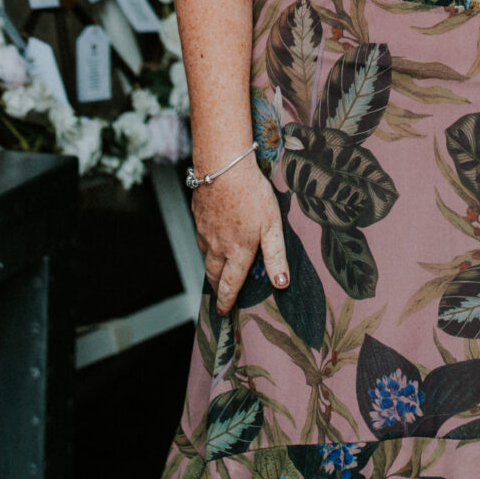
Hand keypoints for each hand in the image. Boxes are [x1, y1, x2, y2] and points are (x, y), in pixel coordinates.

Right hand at [190, 156, 287, 313]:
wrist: (223, 167)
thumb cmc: (252, 195)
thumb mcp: (272, 225)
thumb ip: (276, 256)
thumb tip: (281, 284)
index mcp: (238, 252)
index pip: (230, 285)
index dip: (226, 300)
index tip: (224, 311)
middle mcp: (218, 246)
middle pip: (213, 274)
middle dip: (216, 287)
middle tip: (218, 295)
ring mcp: (205, 231)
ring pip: (205, 256)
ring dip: (210, 266)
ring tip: (215, 270)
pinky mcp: (198, 216)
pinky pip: (200, 237)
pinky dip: (205, 245)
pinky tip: (211, 238)